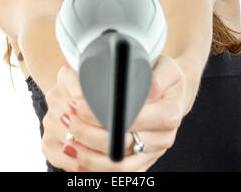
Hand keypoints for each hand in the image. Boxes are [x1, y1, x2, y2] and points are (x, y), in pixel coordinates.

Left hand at [41, 56, 186, 171]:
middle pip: (121, 143)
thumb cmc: (163, 75)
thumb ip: (157, 78)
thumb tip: (146, 93)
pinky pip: (119, 172)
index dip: (101, 113)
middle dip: (88, 133)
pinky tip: (78, 158)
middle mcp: (163, 138)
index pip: (131, 117)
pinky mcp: (143, 161)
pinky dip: (96, 167)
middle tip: (66, 117)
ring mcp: (153, 152)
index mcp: (169, 114)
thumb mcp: (166, 68)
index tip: (78, 103)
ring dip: (89, 155)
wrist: (173, 93)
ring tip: (67, 142)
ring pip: (118, 163)